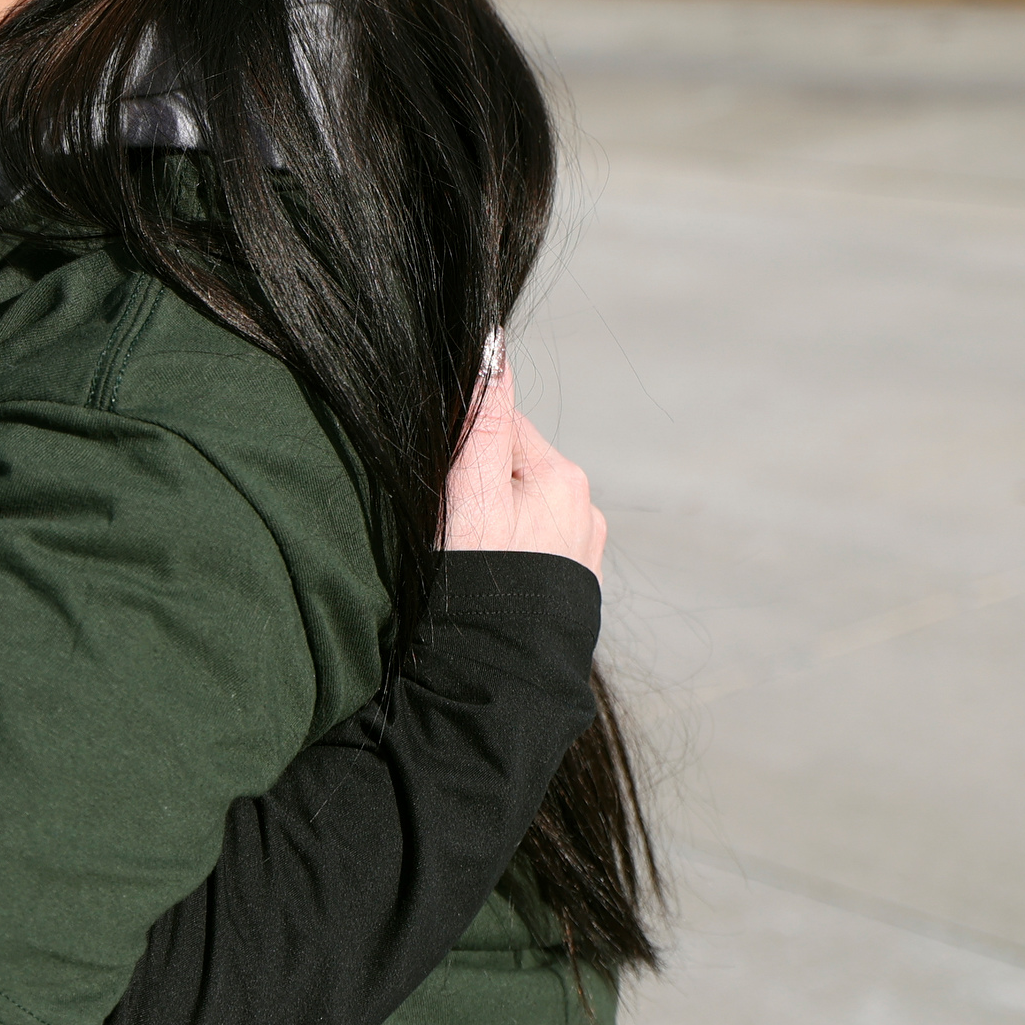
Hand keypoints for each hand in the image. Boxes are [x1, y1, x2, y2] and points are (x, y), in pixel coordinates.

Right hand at [441, 350, 605, 574]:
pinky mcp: (574, 584)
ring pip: (523, 509)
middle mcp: (584, 507)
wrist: (495, 678)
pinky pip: (534, 547)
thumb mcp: (469, 496)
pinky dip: (510, 554)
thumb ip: (483, 423)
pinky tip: (492, 579)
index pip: (500, 424)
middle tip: (450, 529)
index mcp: (563, 477)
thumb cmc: (475, 585)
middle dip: (480, 487)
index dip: (460, 449)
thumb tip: (492, 347)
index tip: (440, 488)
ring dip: (495, 523)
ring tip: (469, 561)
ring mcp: (584, 549)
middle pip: (513, 467)